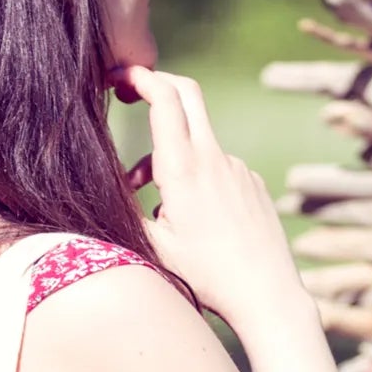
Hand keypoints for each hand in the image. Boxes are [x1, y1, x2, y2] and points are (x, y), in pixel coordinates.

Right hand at [109, 63, 302, 329]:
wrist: (267, 294)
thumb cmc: (208, 277)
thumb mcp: (154, 247)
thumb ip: (126, 210)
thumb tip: (104, 189)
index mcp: (184, 168)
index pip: (164, 98)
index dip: (140, 77)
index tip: (119, 76)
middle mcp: (214, 159)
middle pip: (187, 94)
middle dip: (157, 85)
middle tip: (131, 92)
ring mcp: (238, 168)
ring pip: (197, 141)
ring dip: (170, 155)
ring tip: (155, 202)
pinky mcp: (253, 183)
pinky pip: (218, 167)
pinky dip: (197, 177)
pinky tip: (195, 218)